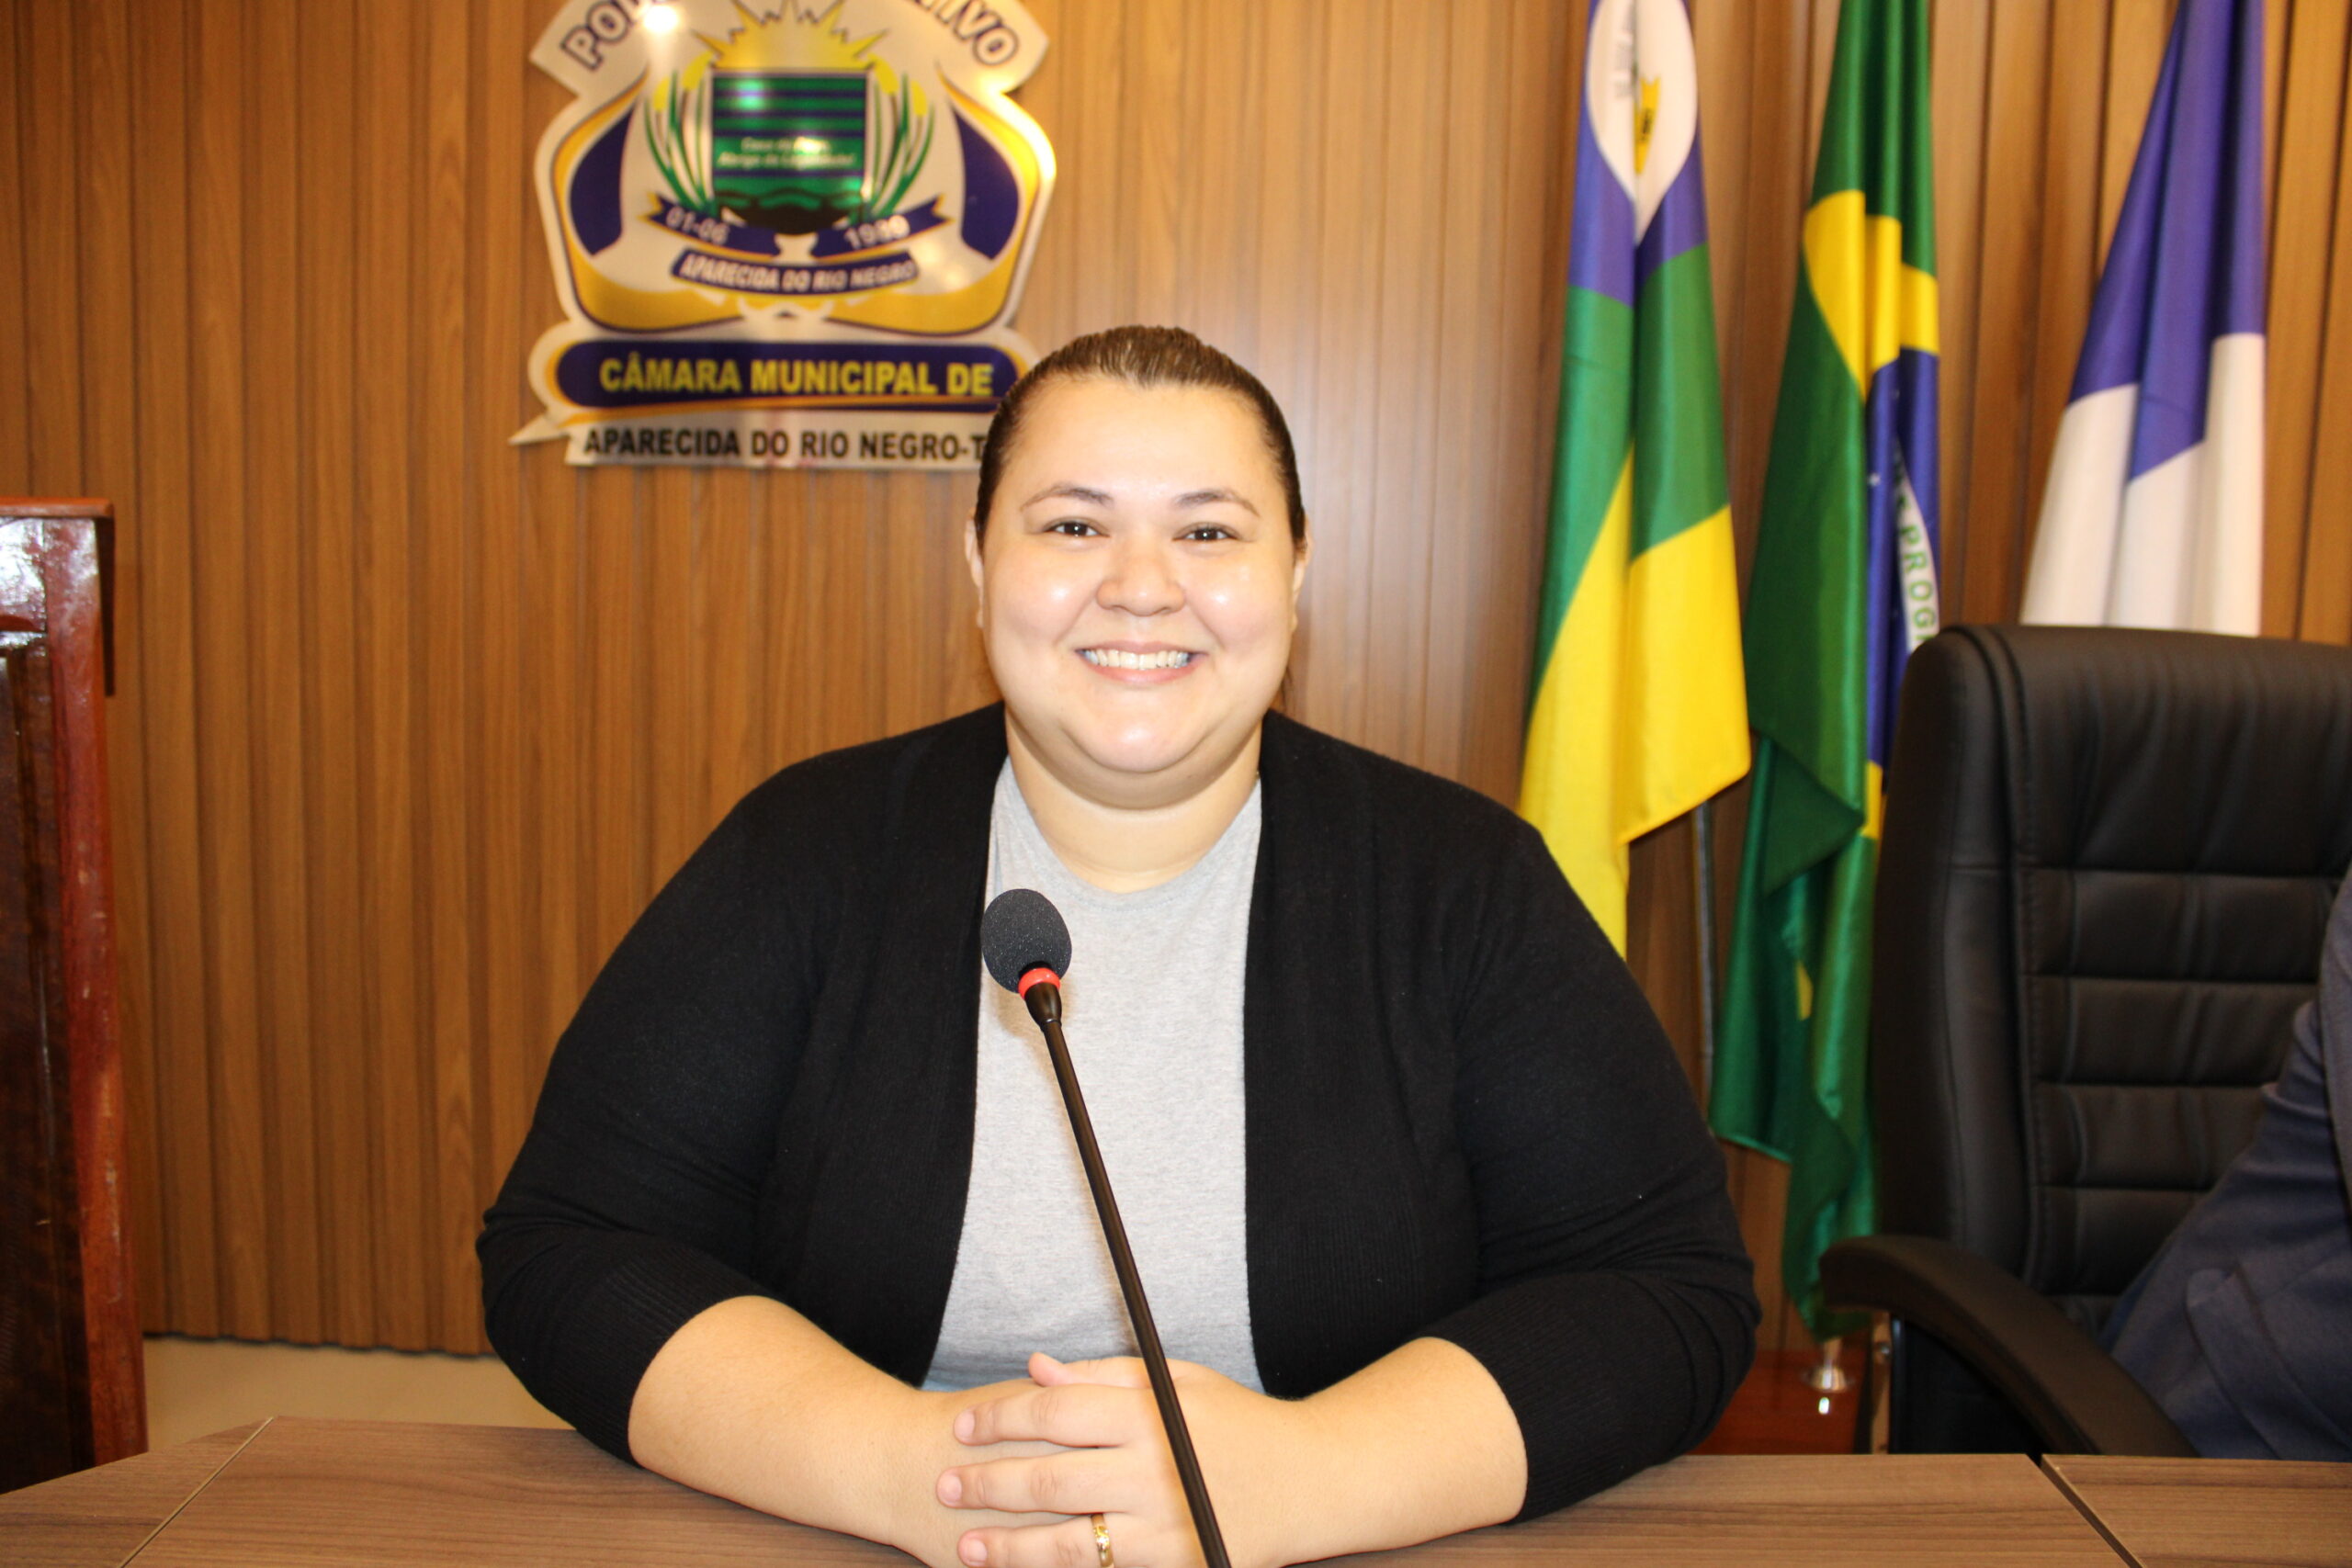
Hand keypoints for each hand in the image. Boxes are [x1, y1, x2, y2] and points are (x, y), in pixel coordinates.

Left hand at [935, 1352, 1320, 1567]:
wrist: (1314, 1482)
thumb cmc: (1240, 1423)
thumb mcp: (1179, 1382)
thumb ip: (1104, 1376)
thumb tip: (1035, 1369)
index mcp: (1151, 1414)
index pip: (1056, 1412)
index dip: (1002, 1419)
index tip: (964, 1424)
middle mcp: (1156, 1470)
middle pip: (1050, 1478)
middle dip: (988, 1483)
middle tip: (943, 1482)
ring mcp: (1167, 1525)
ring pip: (1068, 1541)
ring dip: (1008, 1545)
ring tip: (963, 1543)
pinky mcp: (1178, 1564)